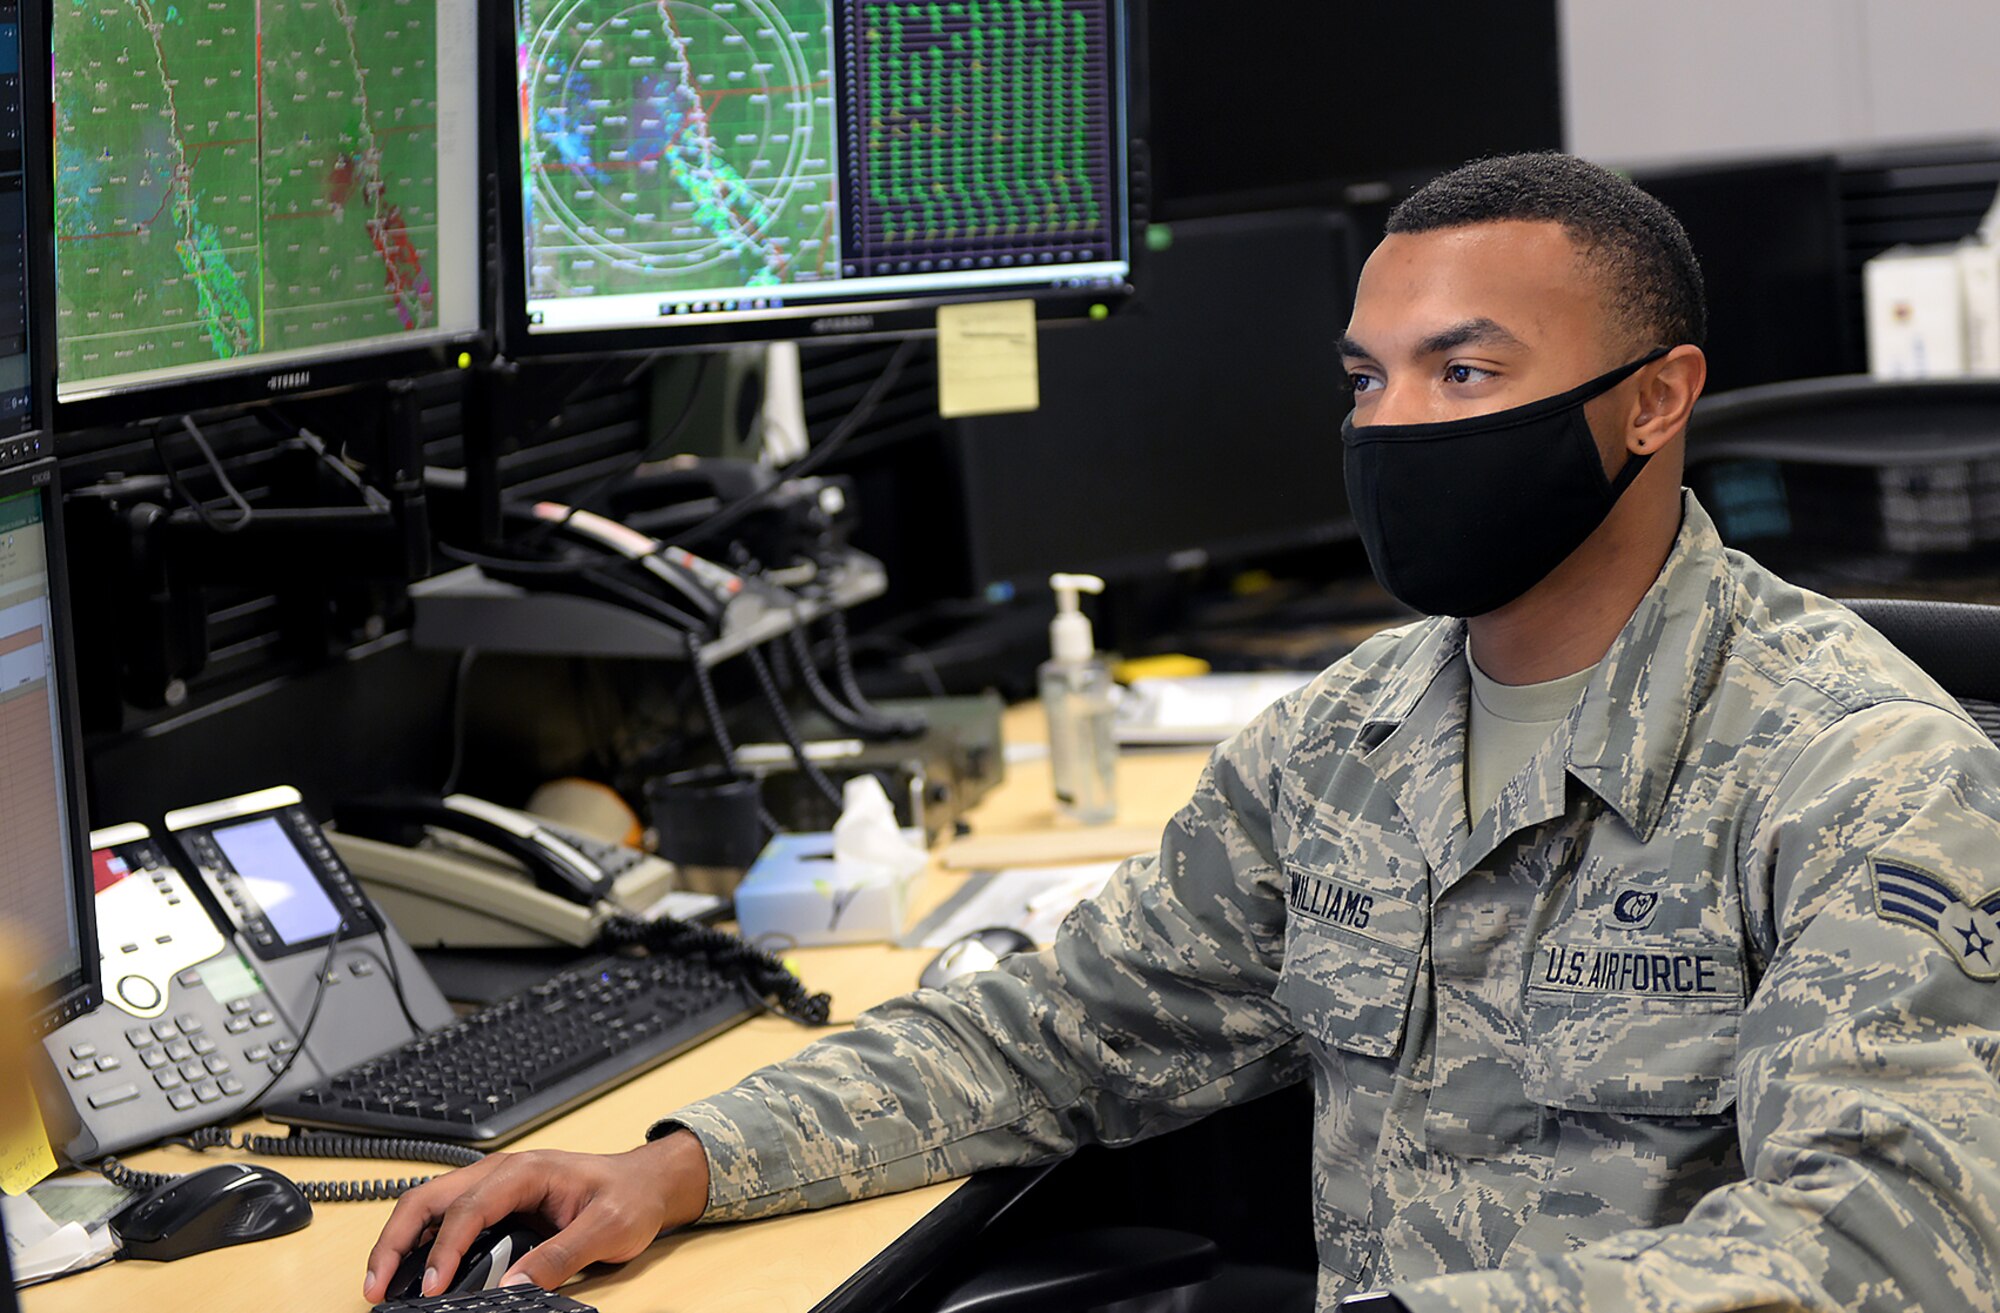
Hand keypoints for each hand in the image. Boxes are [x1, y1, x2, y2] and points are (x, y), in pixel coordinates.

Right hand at [362, 1130, 710, 1299]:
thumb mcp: (606, 1230)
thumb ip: (560, 1258)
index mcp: (525, 1171)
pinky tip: (412, 1273)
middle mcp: (501, 1173)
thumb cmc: (629, 1197)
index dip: (445, 1250)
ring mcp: (494, 1187)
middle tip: (376, 1285)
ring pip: (429, 1207)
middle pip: (428, 1200)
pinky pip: (446, 1219)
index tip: (434, 1288)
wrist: (648, 1183)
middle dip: (395, 1241)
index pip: (469, 1208)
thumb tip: (514, 1288)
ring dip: (400, 1243)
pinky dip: (421, 1244)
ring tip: (381, 1284)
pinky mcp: (495, 1205)